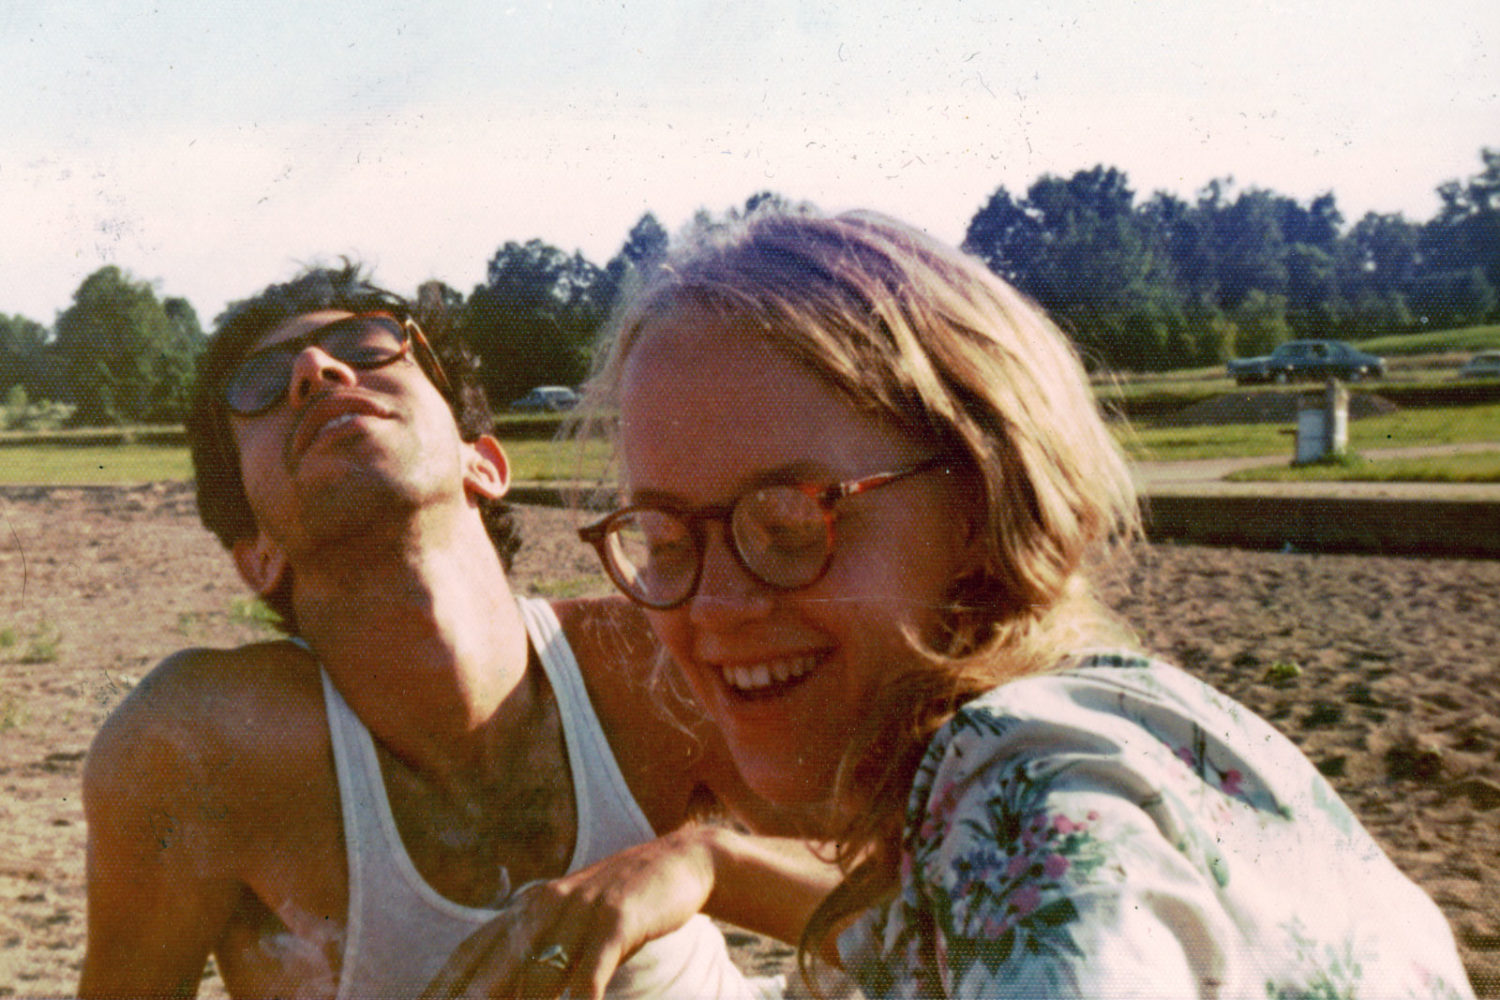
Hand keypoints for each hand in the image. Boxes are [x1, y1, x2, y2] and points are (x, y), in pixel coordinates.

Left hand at [421, 826, 719, 999]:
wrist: (683, 860)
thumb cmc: (624, 902)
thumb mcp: (575, 918)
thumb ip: (541, 948)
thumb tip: (504, 984)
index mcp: (530, 907)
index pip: (472, 952)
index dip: (443, 985)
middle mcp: (546, 906)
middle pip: (491, 965)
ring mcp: (580, 912)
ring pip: (536, 975)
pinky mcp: (616, 921)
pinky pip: (588, 973)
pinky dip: (578, 998)